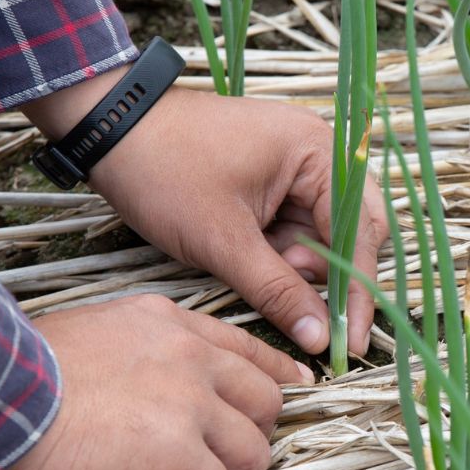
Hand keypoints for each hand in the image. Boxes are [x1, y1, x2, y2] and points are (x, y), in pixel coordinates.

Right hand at [0, 295, 311, 469]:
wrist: (0, 389)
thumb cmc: (30, 368)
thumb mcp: (103, 331)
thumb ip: (146, 351)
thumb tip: (157, 392)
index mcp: (175, 324)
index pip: (251, 350)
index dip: (276, 379)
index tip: (287, 397)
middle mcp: (194, 357)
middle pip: (267, 401)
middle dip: (247, 436)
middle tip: (209, 459)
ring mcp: (193, 402)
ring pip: (253, 452)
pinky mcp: (181, 450)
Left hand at [22, 82, 387, 360]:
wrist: (108, 129)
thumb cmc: (165, 173)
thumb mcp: (223, 241)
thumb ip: (278, 291)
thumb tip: (320, 339)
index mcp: (318, 152)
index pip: (361, 231)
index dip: (357, 289)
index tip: (352, 340)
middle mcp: (320, 152)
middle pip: (352, 231)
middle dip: (328, 276)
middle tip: (306, 314)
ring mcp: (298, 164)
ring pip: (323, 233)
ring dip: (300, 265)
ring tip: (258, 270)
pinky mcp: (274, 178)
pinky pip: (297, 225)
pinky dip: (282, 252)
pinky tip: (255, 261)